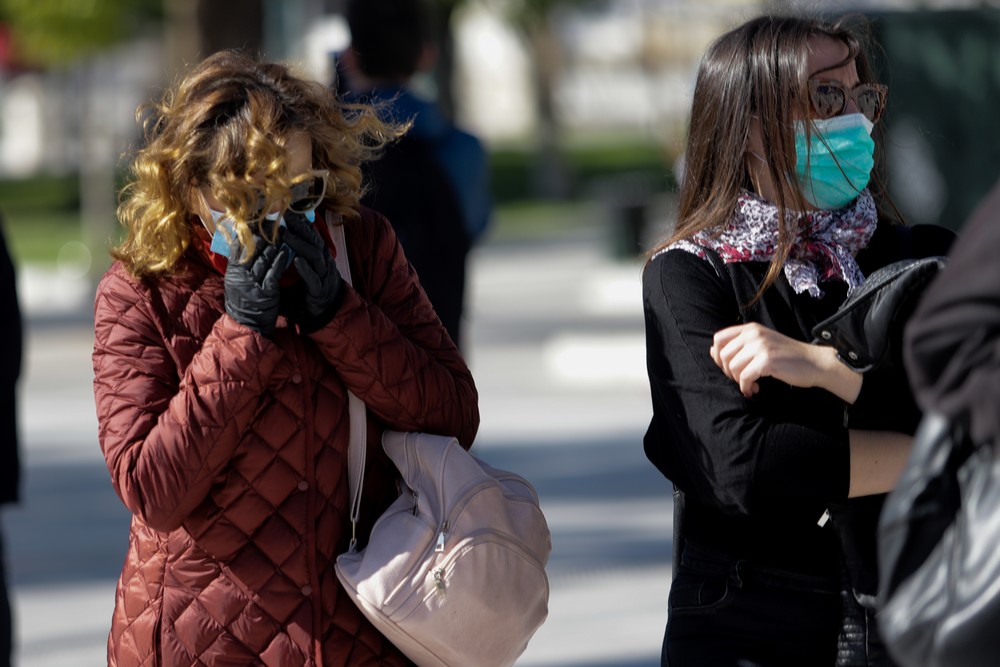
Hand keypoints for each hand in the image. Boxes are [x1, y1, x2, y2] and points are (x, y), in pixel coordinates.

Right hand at [223, 233, 289, 335]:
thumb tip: (241, 240)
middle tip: (274, 224)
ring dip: (275, 245)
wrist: (248, 324)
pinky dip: (280, 261)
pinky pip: (274, 273)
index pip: (239, 245)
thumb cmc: (243, 300)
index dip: (249, 232)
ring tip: (283, 234)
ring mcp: (252, 284)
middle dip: (264, 235)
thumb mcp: (235, 280)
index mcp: (232, 271)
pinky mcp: (266, 292)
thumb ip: (238, 262)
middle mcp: (240, 276)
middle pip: (253, 249)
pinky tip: (287, 252)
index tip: (258, 221)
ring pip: (264, 259)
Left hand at [282, 211, 342, 330]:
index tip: (288, 212)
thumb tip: (279, 238)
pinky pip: (314, 277)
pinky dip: (306, 269)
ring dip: (300, 245)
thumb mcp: (302, 267)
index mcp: (318, 256)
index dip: (300, 224)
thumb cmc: (309, 288)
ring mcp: (323, 276)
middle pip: (314, 241)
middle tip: (286, 218)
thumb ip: (294, 254)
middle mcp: (323, 262)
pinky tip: (297, 261)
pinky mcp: (320, 290)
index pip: (310, 235)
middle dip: (300, 229)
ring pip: (314, 256)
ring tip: (286, 236)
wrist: (324, 311)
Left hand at [710, 322, 861, 401]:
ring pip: (732, 368)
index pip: (718, 339)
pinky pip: (744, 377)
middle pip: (723, 355)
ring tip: (751, 386)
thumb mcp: (761, 345)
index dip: (718, 356)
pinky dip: (746, 387)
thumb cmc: (787, 356)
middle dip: (728, 372)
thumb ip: (738, 346)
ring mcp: (760, 346)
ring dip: (739, 381)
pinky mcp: (767, 361)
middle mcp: (753, 334)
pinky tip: (755, 390)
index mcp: (750, 328)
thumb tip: (711, 351)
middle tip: (741, 380)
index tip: (729, 368)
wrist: (815, 362)